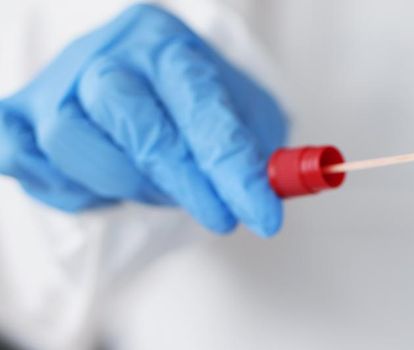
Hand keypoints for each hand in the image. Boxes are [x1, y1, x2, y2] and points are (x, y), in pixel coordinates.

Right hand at [0, 4, 287, 236]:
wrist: (142, 83)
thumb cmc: (197, 105)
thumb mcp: (245, 119)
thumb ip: (260, 155)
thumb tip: (272, 193)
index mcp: (168, 45)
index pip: (202, 105)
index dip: (233, 168)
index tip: (262, 215)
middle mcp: (108, 55)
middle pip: (134, 120)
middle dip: (183, 182)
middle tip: (220, 218)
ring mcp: (56, 82)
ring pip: (71, 141)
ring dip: (123, 183)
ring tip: (156, 189)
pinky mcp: (17, 112)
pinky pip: (24, 159)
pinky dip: (66, 187)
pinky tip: (102, 188)